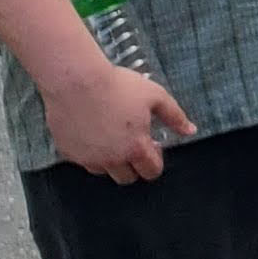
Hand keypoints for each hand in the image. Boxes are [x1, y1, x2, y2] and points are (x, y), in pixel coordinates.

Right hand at [43, 58, 195, 182]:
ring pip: (103, 171)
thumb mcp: (155, 96)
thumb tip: (190, 130)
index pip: (151, 172)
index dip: (155, 161)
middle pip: (127, 178)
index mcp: (135, 148)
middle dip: (133, 166)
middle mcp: (111, 159)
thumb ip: (175, 117)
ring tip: (111, 136)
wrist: (75, 80)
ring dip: (110, 160)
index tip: (152, 146)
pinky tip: (92, 132)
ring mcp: (87, 157)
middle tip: (132, 143)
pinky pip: (82, 160)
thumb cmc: (117, 86)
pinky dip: (89, 152)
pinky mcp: (67, 151)